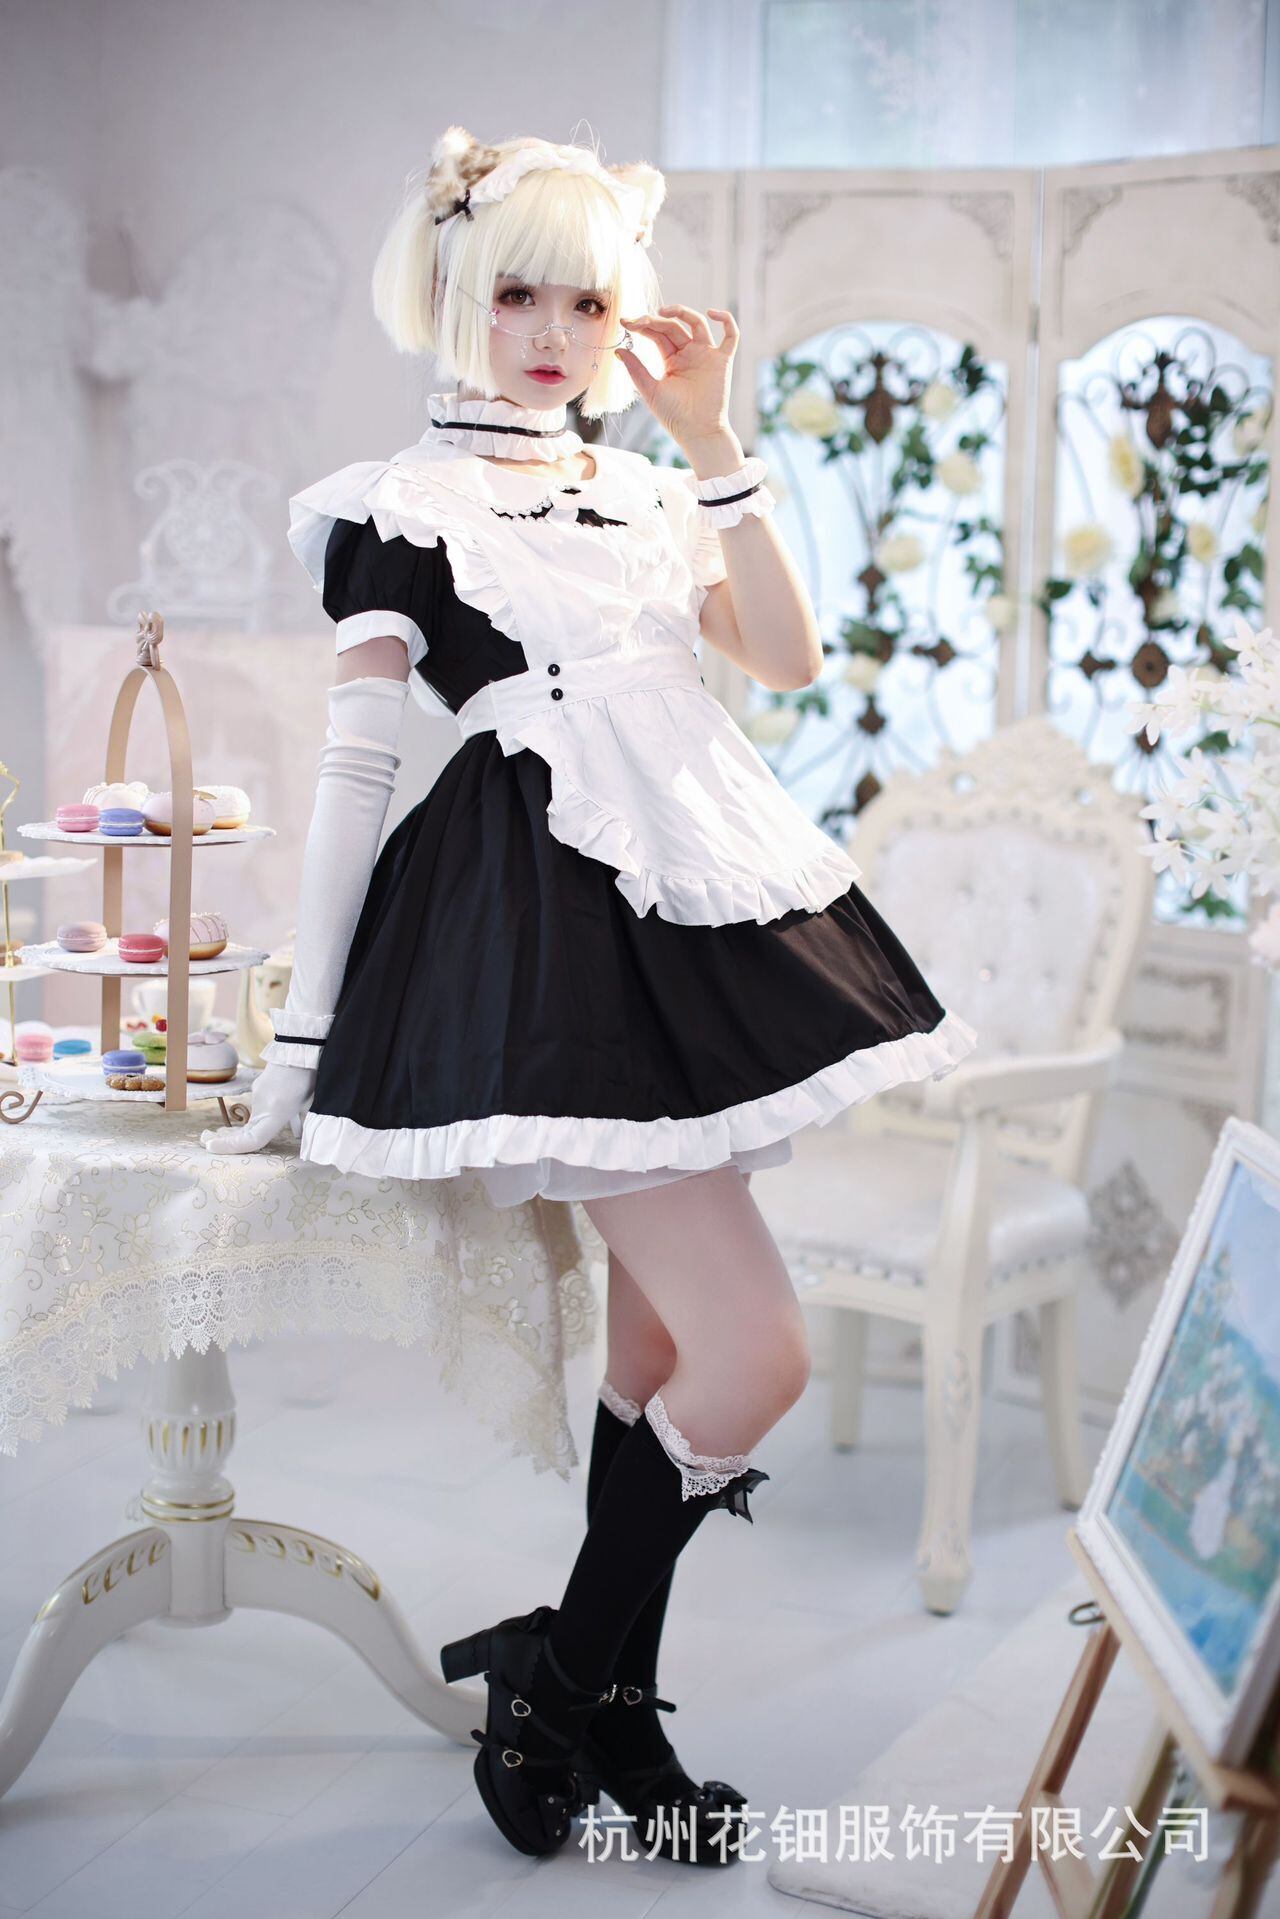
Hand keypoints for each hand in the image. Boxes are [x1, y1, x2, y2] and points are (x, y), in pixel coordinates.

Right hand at [199, 1060, 315, 1154]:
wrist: (300, 1047)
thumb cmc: (310, 1076)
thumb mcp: (308, 1103)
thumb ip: (298, 1121)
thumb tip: (298, 1132)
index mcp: (275, 1114)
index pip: (252, 1140)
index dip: (231, 1148)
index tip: (210, 1147)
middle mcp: (262, 1106)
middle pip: (247, 1131)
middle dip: (228, 1139)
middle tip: (211, 1140)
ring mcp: (258, 1094)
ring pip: (257, 1116)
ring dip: (261, 1122)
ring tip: (268, 1118)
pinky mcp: (259, 1085)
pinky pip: (261, 1103)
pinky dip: (266, 1110)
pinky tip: (281, 1102)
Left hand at [615, 304, 739, 458]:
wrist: (697, 432)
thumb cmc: (675, 416)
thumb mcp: (651, 391)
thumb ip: (636, 370)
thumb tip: (618, 350)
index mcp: (672, 359)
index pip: (657, 334)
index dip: (642, 325)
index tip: (625, 323)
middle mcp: (689, 353)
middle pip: (673, 326)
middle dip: (654, 320)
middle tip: (637, 320)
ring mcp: (706, 355)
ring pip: (697, 323)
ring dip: (682, 312)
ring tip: (663, 311)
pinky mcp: (722, 360)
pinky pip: (730, 336)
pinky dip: (726, 321)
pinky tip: (713, 313)